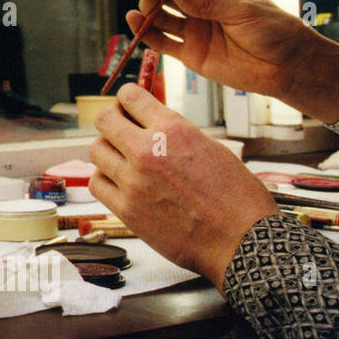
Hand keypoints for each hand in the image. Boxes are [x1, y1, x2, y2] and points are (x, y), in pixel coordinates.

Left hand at [89, 83, 277, 291]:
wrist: (242, 241)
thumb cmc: (237, 199)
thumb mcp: (212, 149)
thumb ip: (176, 134)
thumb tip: (153, 124)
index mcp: (173, 132)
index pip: (130, 96)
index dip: (127, 98)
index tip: (128, 105)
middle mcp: (148, 152)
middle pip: (104, 120)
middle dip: (112, 120)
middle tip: (119, 128)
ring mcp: (133, 181)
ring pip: (96, 151)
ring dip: (107, 151)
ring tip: (122, 159)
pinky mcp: (126, 209)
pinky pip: (97, 184)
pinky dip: (104, 179)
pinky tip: (119, 182)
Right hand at [127, 0, 338, 120]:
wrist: (285, 66)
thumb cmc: (273, 31)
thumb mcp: (244, 11)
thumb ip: (208, 3)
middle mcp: (200, 9)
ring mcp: (192, 30)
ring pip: (161, 15)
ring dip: (149, 6)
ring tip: (146, 3)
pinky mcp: (188, 54)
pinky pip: (161, 42)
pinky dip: (144, 32)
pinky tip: (133, 21)